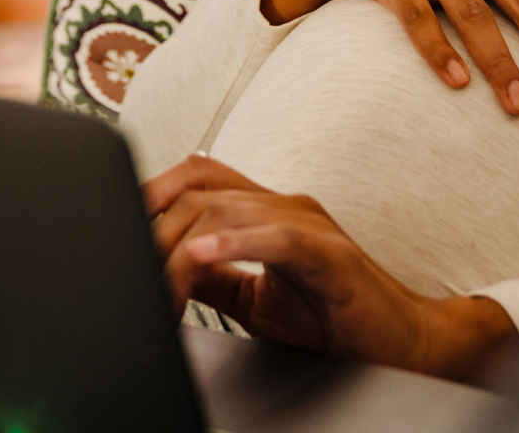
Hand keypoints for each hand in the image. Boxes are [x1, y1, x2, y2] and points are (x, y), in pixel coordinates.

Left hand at [145, 155, 518, 383]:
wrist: (402, 343)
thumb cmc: (332, 318)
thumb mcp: (252, 298)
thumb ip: (211, 277)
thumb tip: (158, 272)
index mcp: (266, 209)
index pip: (197, 175)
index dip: (150, 193)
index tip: (115, 229)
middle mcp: (285, 206)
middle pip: (200, 188)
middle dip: (155, 228)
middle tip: (131, 274)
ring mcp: (310, 224)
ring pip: (227, 211)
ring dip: (180, 250)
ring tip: (158, 287)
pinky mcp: (331, 254)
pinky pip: (277, 236)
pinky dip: (233, 243)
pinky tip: (198, 257)